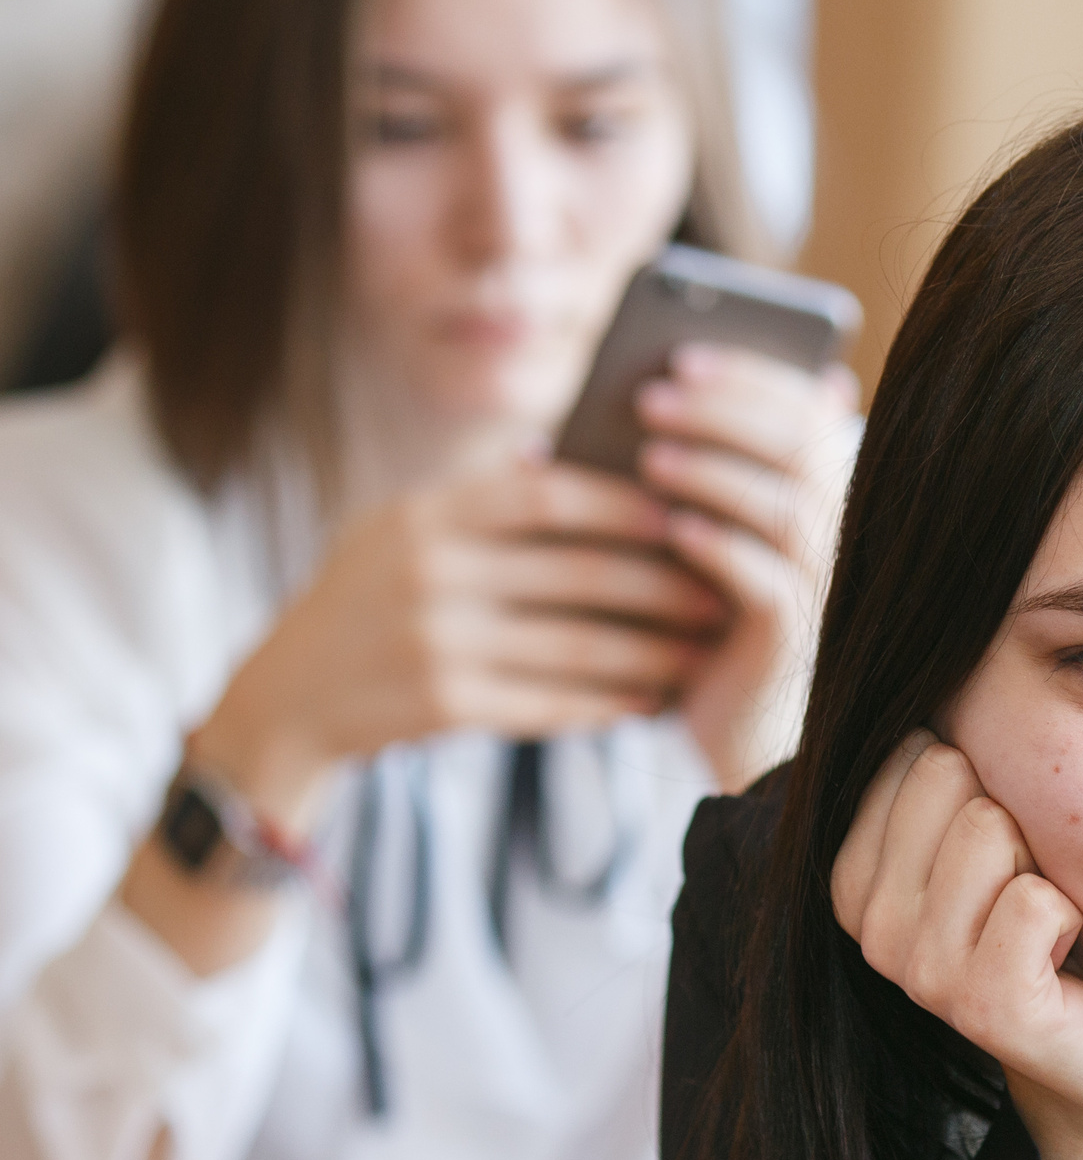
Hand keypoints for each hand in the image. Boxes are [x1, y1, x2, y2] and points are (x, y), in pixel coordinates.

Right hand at [197, 463, 724, 828]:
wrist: (286, 697)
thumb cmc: (364, 602)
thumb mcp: (397, 530)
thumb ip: (475, 500)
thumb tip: (562, 455)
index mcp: (424, 515)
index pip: (543, 495)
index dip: (622, 505)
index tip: (682, 514)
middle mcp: (428, 572)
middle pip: (577, 573)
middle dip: (661, 585)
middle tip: (718, 592)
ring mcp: (435, 641)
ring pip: (577, 644)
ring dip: (651, 651)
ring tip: (700, 652)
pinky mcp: (444, 705)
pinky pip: (551, 702)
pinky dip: (608, 702)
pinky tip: (649, 700)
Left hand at [635, 342, 857, 790]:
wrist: (739, 735)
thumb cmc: (710, 623)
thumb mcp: (700, 536)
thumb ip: (690, 470)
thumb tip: (637, 395)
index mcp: (827, 495)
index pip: (809, 412)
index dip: (750, 377)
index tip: (681, 355)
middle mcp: (842, 535)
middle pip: (802, 448)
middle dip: (724, 412)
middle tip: (650, 397)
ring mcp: (827, 587)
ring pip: (789, 508)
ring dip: (716, 474)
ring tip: (648, 458)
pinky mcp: (795, 640)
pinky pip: (768, 582)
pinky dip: (721, 547)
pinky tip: (672, 529)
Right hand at [832, 733, 1082, 1159]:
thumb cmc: (1058, 933)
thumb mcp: (995, 836)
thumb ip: (947, 766)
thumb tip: (922, 647)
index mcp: (856, 876)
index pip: (913, 749)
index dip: (985, 782)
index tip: (1002, 853)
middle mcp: (872, 925)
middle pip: (948, 773)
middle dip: (1018, 814)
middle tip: (1034, 889)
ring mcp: (920, 972)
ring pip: (990, 827)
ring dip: (1049, 865)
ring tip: (1051, 924)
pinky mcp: (984, 1007)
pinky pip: (1036, 900)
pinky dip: (1073, 915)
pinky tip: (1070, 954)